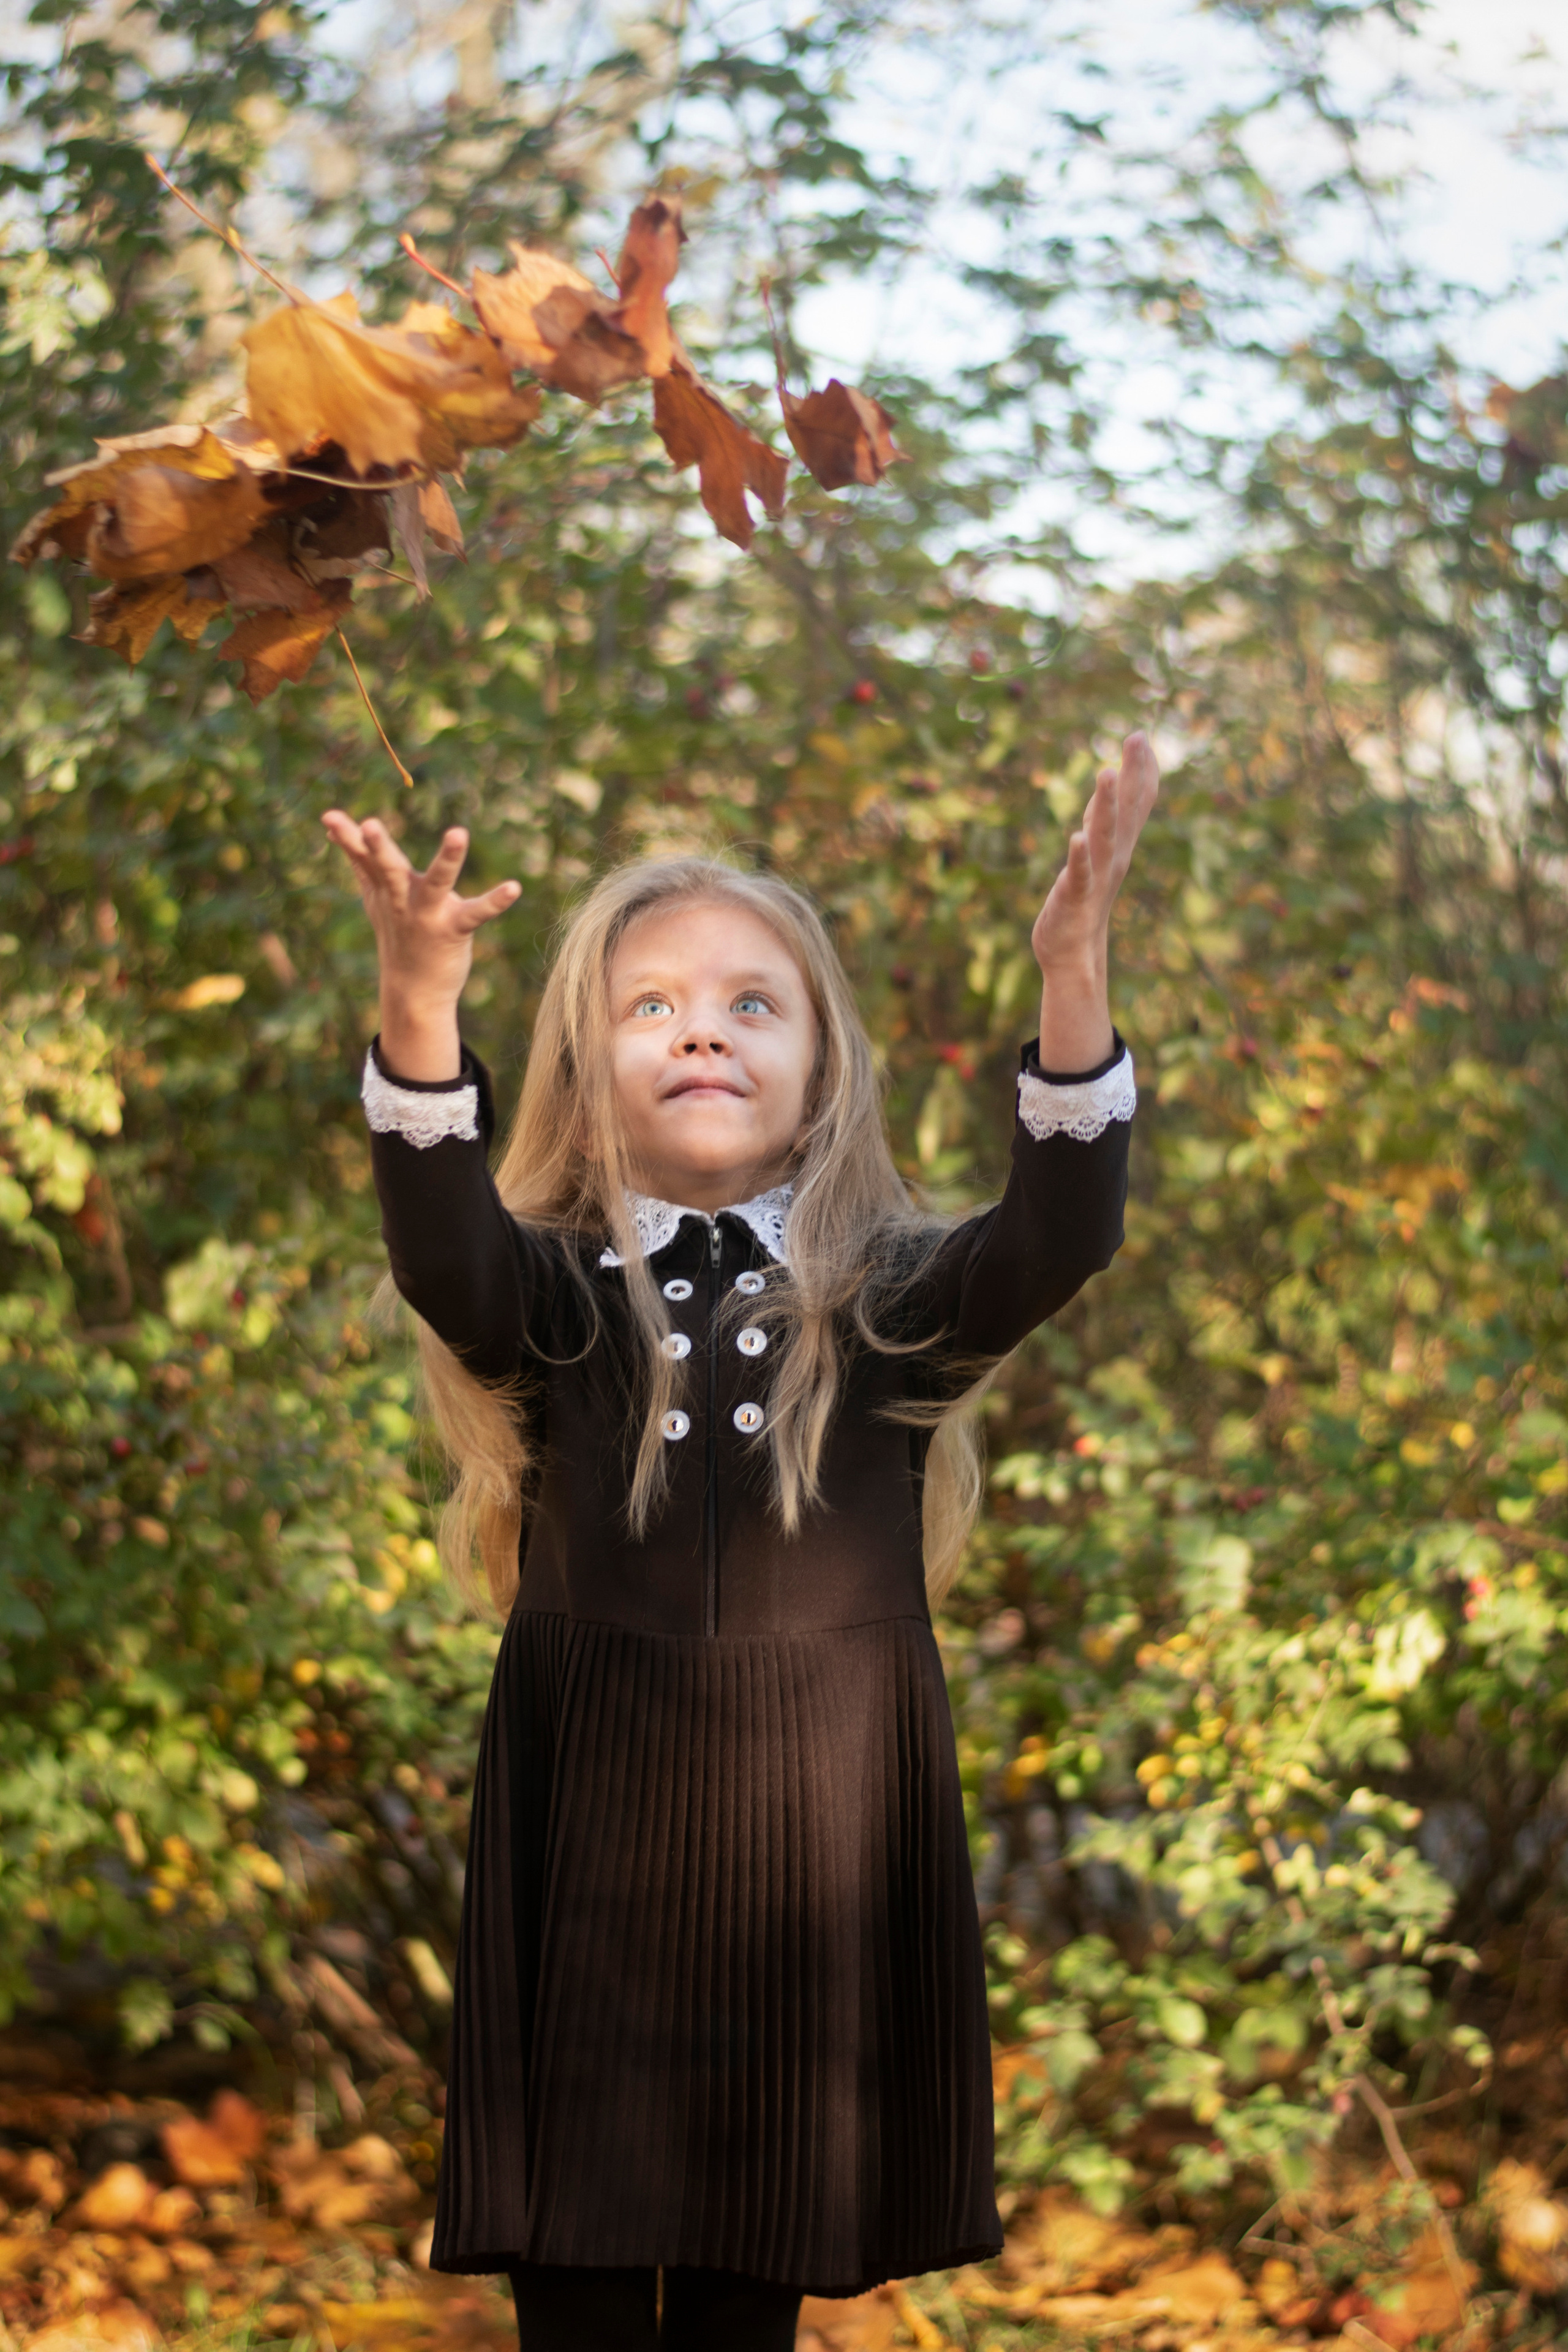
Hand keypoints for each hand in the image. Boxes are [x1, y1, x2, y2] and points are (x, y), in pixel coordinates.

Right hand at [322, 812, 518, 1079]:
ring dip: (447, 859)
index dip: (346, 837)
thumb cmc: (397, 934)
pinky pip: (476, 913)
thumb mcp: (374, 897)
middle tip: (369, 825)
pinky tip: (514, 887)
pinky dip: (495, 901)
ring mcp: (428, 915)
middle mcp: (403, 900)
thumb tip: (334, 830)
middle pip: (388, 869)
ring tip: (458, 832)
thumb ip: (359, 861)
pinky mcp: (454, 929)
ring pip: (436, 883)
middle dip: (378, 848)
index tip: (328, 816)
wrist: (414, 991)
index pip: (361, 858)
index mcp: (385, 889)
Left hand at [1030, 731, 1158, 1071]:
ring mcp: (1095, 877)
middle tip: (1135, 739)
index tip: (1140, 734)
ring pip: (1103, 836)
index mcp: (1120, 846)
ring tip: (1106, 774)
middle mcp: (1114, 858)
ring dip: (1106, 805)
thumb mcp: (1101, 853)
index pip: (1138, 803)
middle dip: (1131, 774)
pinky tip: (1077, 837)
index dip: (1142, 770)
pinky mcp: (1073, 897)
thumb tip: (1117, 780)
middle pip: (1126, 811)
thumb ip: (1107, 818)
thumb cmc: (1084, 897)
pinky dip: (1079, 857)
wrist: (1072, 951)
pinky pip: (1078, 874)